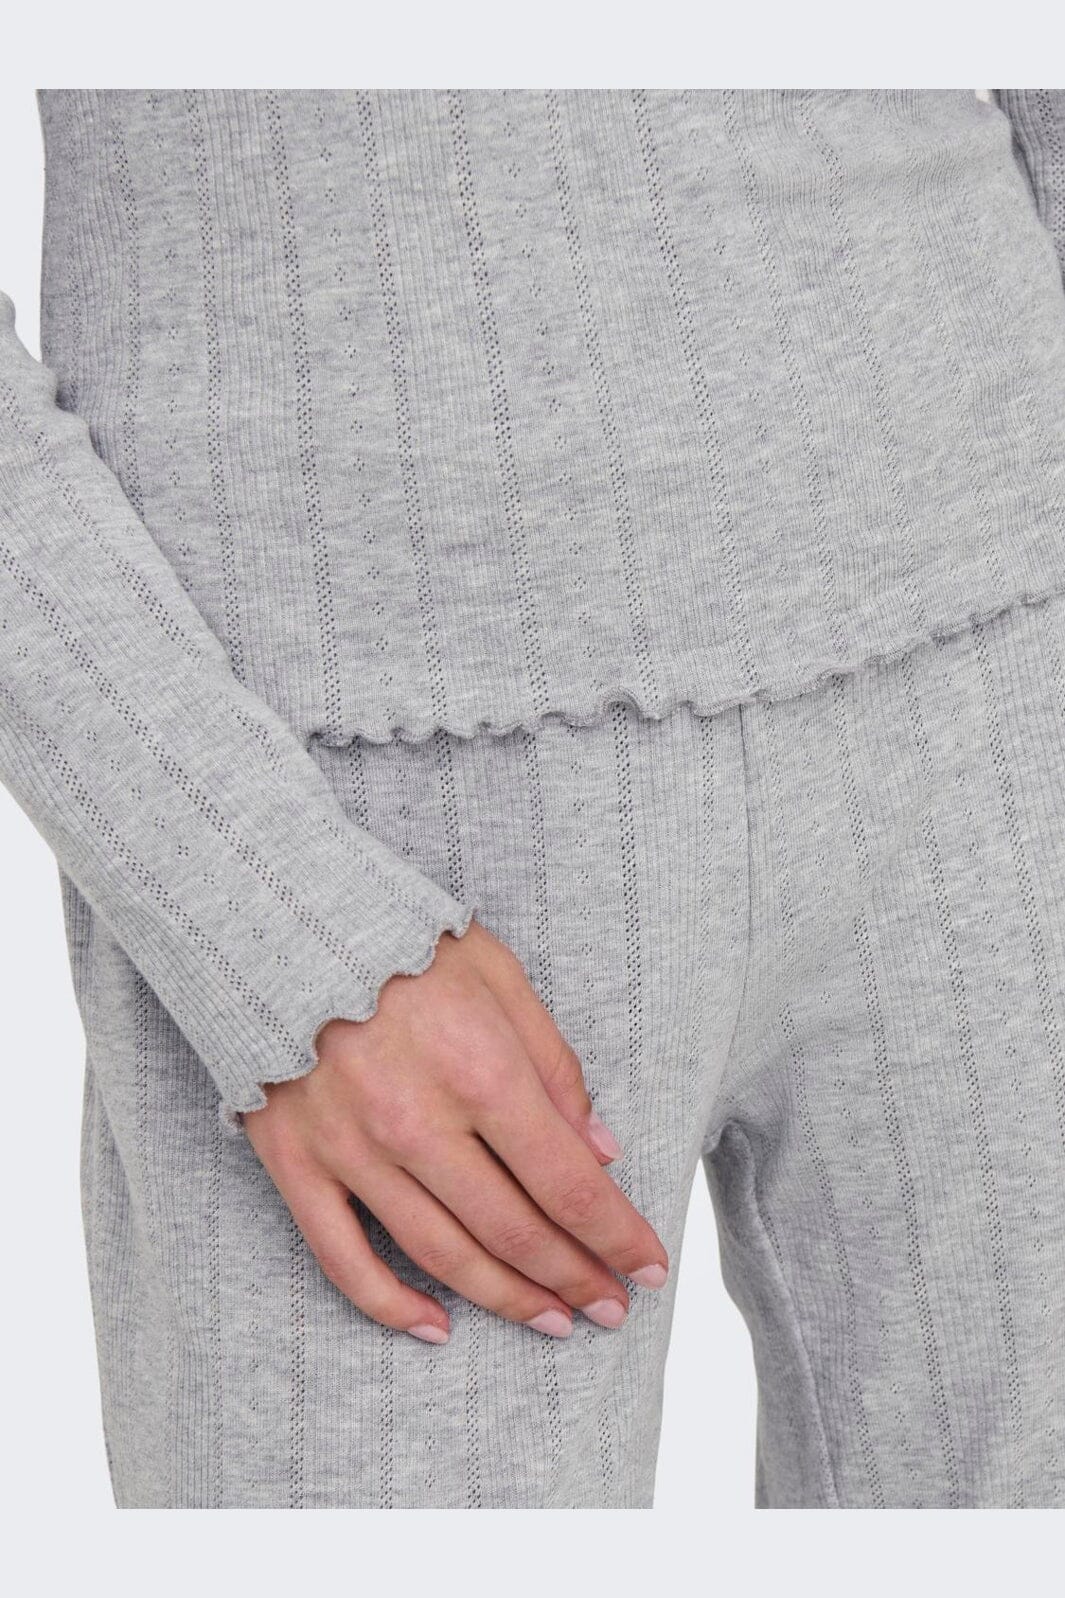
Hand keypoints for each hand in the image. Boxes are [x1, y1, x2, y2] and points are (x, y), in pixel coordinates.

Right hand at [242, 917, 667, 1342]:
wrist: (277, 918)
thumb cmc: (400, 939)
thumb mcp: (498, 974)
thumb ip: (553, 1064)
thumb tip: (599, 1152)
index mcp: (480, 1070)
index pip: (568, 1183)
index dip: (617, 1237)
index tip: (650, 1268)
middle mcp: (417, 1122)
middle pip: (515, 1231)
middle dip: (575, 1278)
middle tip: (611, 1308)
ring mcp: (351, 1149)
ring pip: (442, 1256)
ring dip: (506, 1300)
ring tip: (552, 1321)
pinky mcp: (295, 1161)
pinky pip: (343, 1259)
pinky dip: (391, 1306)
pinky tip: (436, 1327)